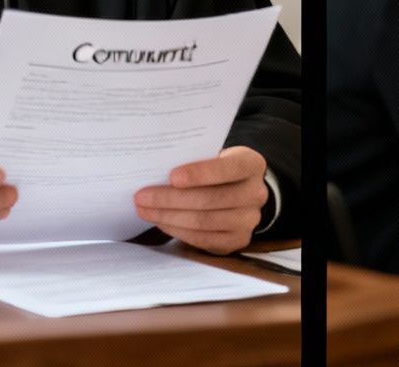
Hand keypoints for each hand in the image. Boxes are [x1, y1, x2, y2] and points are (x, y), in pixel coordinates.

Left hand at [134, 145, 269, 253]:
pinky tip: (161, 222)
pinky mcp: (237, 240)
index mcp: (252, 165)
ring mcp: (249, 220)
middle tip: (142, 196)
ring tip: (145, 210)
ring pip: (204, 222)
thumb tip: (156, 172)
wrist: (239, 192)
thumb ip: (195, 161)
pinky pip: (203, 239)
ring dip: (169, 217)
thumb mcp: (214, 157)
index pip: (229, 169)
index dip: (200, 173)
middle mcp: (256, 193)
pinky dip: (177, 231)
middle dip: (171, 199)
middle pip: (211, 199)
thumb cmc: (217, 171)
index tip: (171, 176)